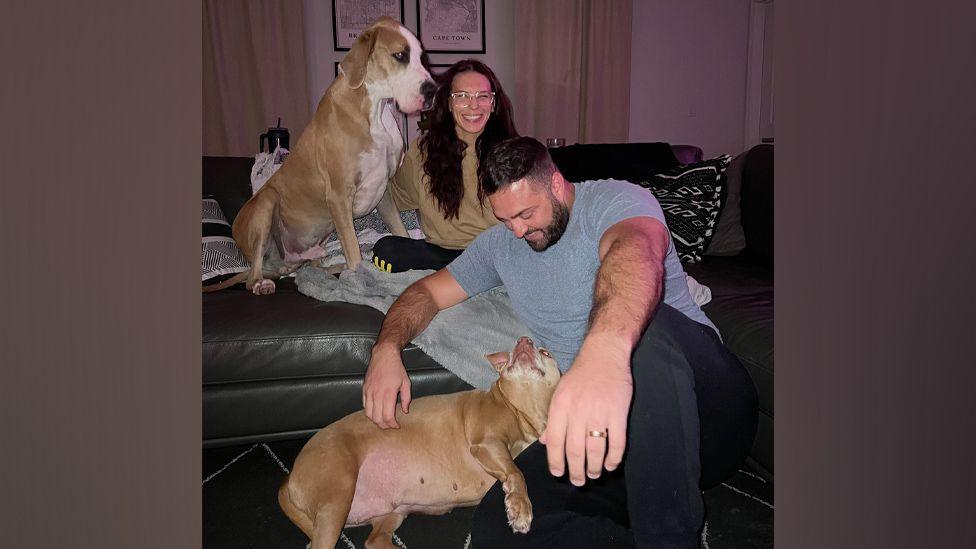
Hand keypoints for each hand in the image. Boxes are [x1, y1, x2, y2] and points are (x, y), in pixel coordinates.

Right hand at [363, 343, 411, 428]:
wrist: (384, 355)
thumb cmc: (396, 368)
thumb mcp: (406, 382)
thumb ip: (407, 398)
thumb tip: (405, 410)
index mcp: (388, 393)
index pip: (387, 416)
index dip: (392, 424)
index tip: (397, 426)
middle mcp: (376, 394)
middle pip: (377, 418)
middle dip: (384, 425)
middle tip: (390, 426)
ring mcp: (369, 392)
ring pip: (368, 414)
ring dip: (375, 420)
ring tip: (383, 421)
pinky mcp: (364, 389)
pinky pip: (364, 405)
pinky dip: (369, 412)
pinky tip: (376, 412)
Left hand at [539, 344, 631, 485]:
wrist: (604, 354)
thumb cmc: (580, 375)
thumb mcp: (560, 392)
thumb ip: (553, 419)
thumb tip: (544, 442)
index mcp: (560, 405)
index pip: (554, 440)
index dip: (556, 461)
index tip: (558, 473)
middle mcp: (577, 410)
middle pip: (575, 449)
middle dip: (576, 470)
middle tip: (578, 481)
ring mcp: (599, 411)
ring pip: (595, 449)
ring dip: (595, 467)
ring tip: (594, 474)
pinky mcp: (618, 411)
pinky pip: (617, 441)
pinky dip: (614, 457)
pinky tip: (611, 464)